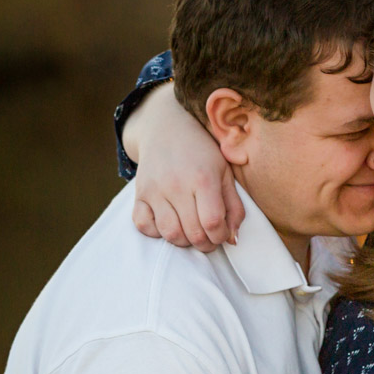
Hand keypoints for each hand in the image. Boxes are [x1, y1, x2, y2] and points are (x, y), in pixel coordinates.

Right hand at [123, 84, 239, 251]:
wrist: (166, 130)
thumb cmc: (201, 154)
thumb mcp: (225, 173)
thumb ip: (233, 206)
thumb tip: (232, 239)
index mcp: (203, 178)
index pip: (212, 222)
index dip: (220, 236)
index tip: (222, 234)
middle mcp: (176, 185)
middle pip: (192, 233)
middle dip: (205, 243)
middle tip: (208, 237)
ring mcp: (154, 190)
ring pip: (169, 234)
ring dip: (183, 241)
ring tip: (190, 232)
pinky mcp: (139, 194)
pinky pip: (143, 226)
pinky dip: (156, 232)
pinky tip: (168, 223)